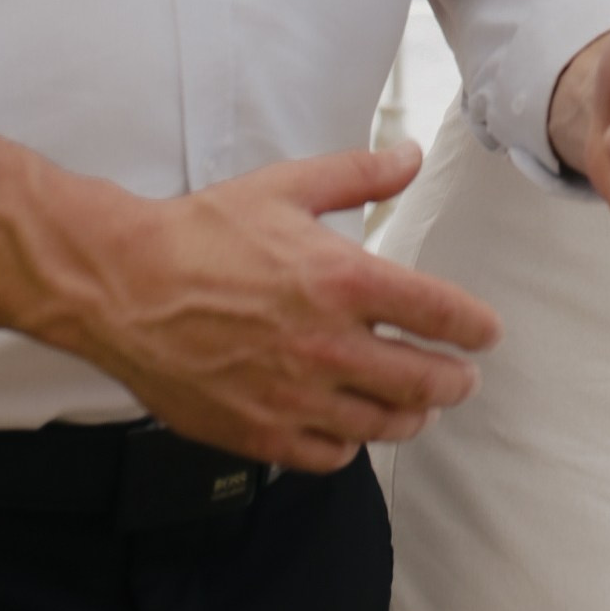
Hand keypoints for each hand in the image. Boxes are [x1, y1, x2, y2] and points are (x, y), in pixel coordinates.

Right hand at [0, 130, 501, 474]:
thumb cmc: (202, 233)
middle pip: (425, 381)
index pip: (441, 314)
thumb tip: (410, 154)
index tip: (487, 333)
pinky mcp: (259, 431)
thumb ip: (359, 174)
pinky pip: (330, 455)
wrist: (122, 287)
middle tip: (463, 377)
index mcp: (344, 281)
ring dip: (411, 414)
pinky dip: (351, 443)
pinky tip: (351, 425)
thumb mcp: (286, 187)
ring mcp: (295, 396)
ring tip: (417, 404)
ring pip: (383, 424)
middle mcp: (329, 346)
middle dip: (456, 380)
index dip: (476, 327)